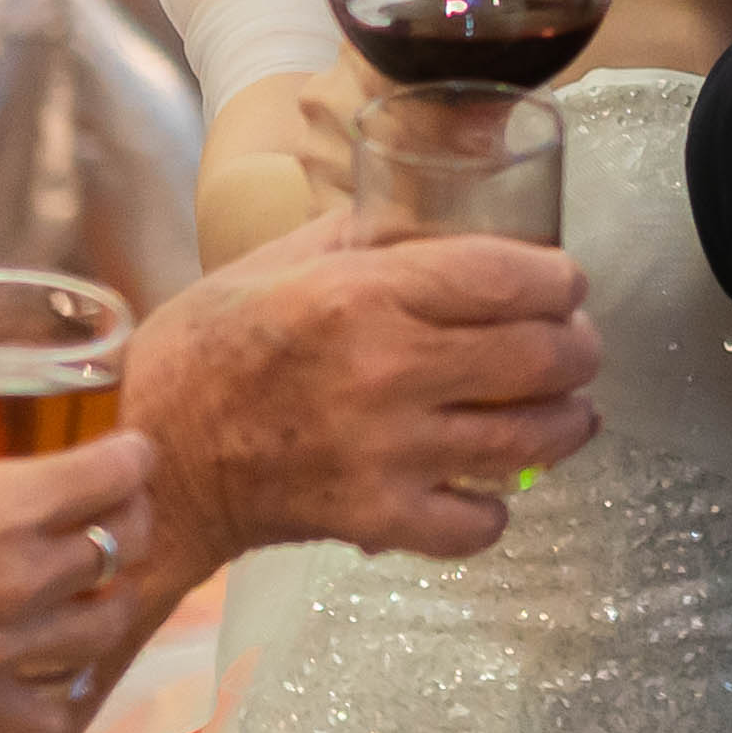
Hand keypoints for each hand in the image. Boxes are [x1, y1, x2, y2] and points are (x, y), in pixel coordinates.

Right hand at [0, 420, 165, 732]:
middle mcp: (24, 577)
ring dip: (108, 600)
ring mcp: (7, 647)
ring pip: (108, 625)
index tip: (131, 449)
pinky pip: (50, 711)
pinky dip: (59, 694)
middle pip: (125, 544)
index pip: (115, 473)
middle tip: (113, 510)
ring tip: (93, 587)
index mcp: (4, 507)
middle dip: (128, 519)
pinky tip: (49, 672)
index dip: (133, 454)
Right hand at [123, 210, 600, 565]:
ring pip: (529, 439)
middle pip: (540, 356)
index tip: (566, 284)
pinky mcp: (377, 519)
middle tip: (577, 345)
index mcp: (361, 294)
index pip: (509, 278)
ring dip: (567, 423)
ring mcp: (386, 452)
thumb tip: (431, 209)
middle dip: (578, 347)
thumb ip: (361, 235)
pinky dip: (496, 509)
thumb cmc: (205, 350)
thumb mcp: (274, 264)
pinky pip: (479, 523)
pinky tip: (490, 487)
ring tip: (572, 412)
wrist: (153, 459)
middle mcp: (385, 370)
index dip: (560, 279)